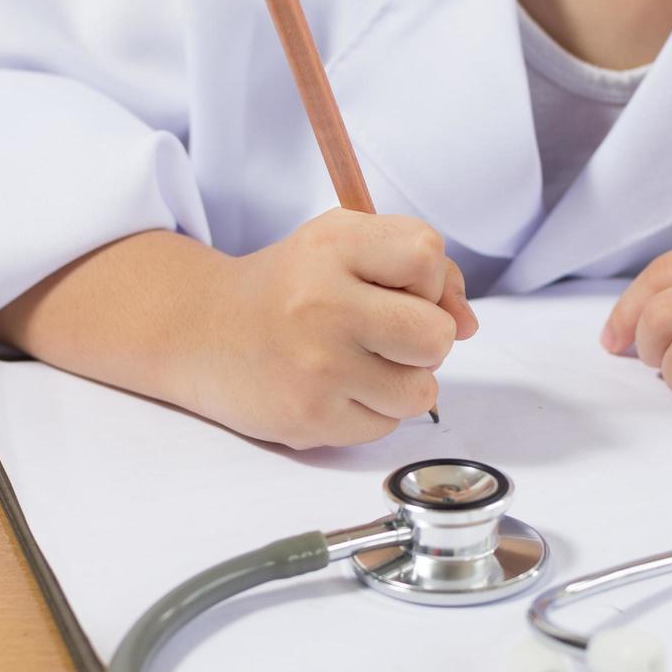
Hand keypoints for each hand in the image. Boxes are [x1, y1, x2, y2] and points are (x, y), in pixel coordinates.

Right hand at [194, 209, 476, 447]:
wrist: (202, 333)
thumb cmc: (288, 286)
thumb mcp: (344, 246)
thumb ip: (418, 268)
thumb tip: (469, 324)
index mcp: (333, 247)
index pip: (428, 256)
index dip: (428, 279)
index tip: (397, 287)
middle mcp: (323, 304)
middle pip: (437, 335)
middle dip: (424, 338)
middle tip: (384, 332)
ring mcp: (317, 367)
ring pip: (421, 391)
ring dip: (402, 380)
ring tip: (360, 362)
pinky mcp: (311, 419)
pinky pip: (386, 426)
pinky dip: (371, 410)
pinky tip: (335, 388)